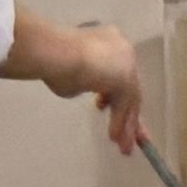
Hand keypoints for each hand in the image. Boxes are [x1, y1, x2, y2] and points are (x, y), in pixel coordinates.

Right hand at [17, 10, 148, 164]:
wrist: (57, 54)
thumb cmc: (55, 60)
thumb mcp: (71, 72)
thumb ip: (83, 79)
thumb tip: (82, 86)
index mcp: (108, 40)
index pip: (117, 71)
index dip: (113, 93)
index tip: (104, 107)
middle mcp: (122, 49)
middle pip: (130, 87)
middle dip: (129, 113)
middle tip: (131, 134)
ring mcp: (127, 63)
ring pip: (130, 99)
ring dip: (127, 124)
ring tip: (124, 146)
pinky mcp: (126, 79)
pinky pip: (125, 105)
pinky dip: (120, 123)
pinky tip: (115, 138)